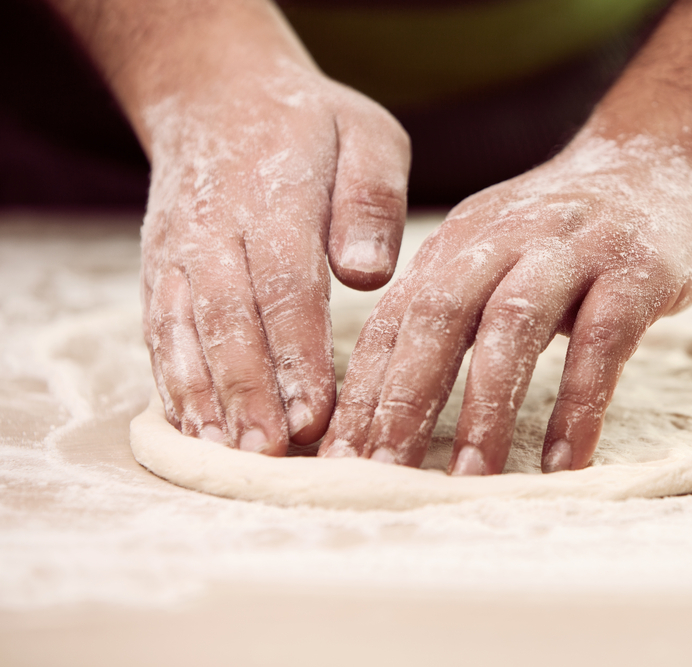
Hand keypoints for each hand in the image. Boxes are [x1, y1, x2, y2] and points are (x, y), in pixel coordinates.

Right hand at [141, 56, 408, 454]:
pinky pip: (160, 328)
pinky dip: (172, 380)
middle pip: (229, 319)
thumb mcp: (365, 136)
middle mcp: (216, 228)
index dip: (297, 354)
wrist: (219, 93)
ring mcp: (179, 250)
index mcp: (275, 197)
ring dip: (205, 397)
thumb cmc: (313, 127)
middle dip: (249, 392)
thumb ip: (370, 199)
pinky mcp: (161, 268)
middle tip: (271, 455)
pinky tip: (191, 428)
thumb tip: (365, 270)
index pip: (285, 286)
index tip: (314, 413)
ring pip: (185, 330)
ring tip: (227, 456)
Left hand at [319, 129, 691, 473]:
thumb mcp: (492, 254)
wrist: (660, 159)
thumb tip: (384, 401)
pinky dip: (579, 404)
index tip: (340, 457)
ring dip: (487, 406)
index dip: (363, 390)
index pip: (395, 320)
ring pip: (513, 326)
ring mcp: (570, 251)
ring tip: (470, 478)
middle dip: (405, 400)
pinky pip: (603, 343)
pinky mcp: (635, 270)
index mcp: (457, 244)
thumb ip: (445, 310)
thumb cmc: (563, 233)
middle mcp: (503, 240)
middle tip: (384, 474)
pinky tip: (563, 461)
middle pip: (438, 318)